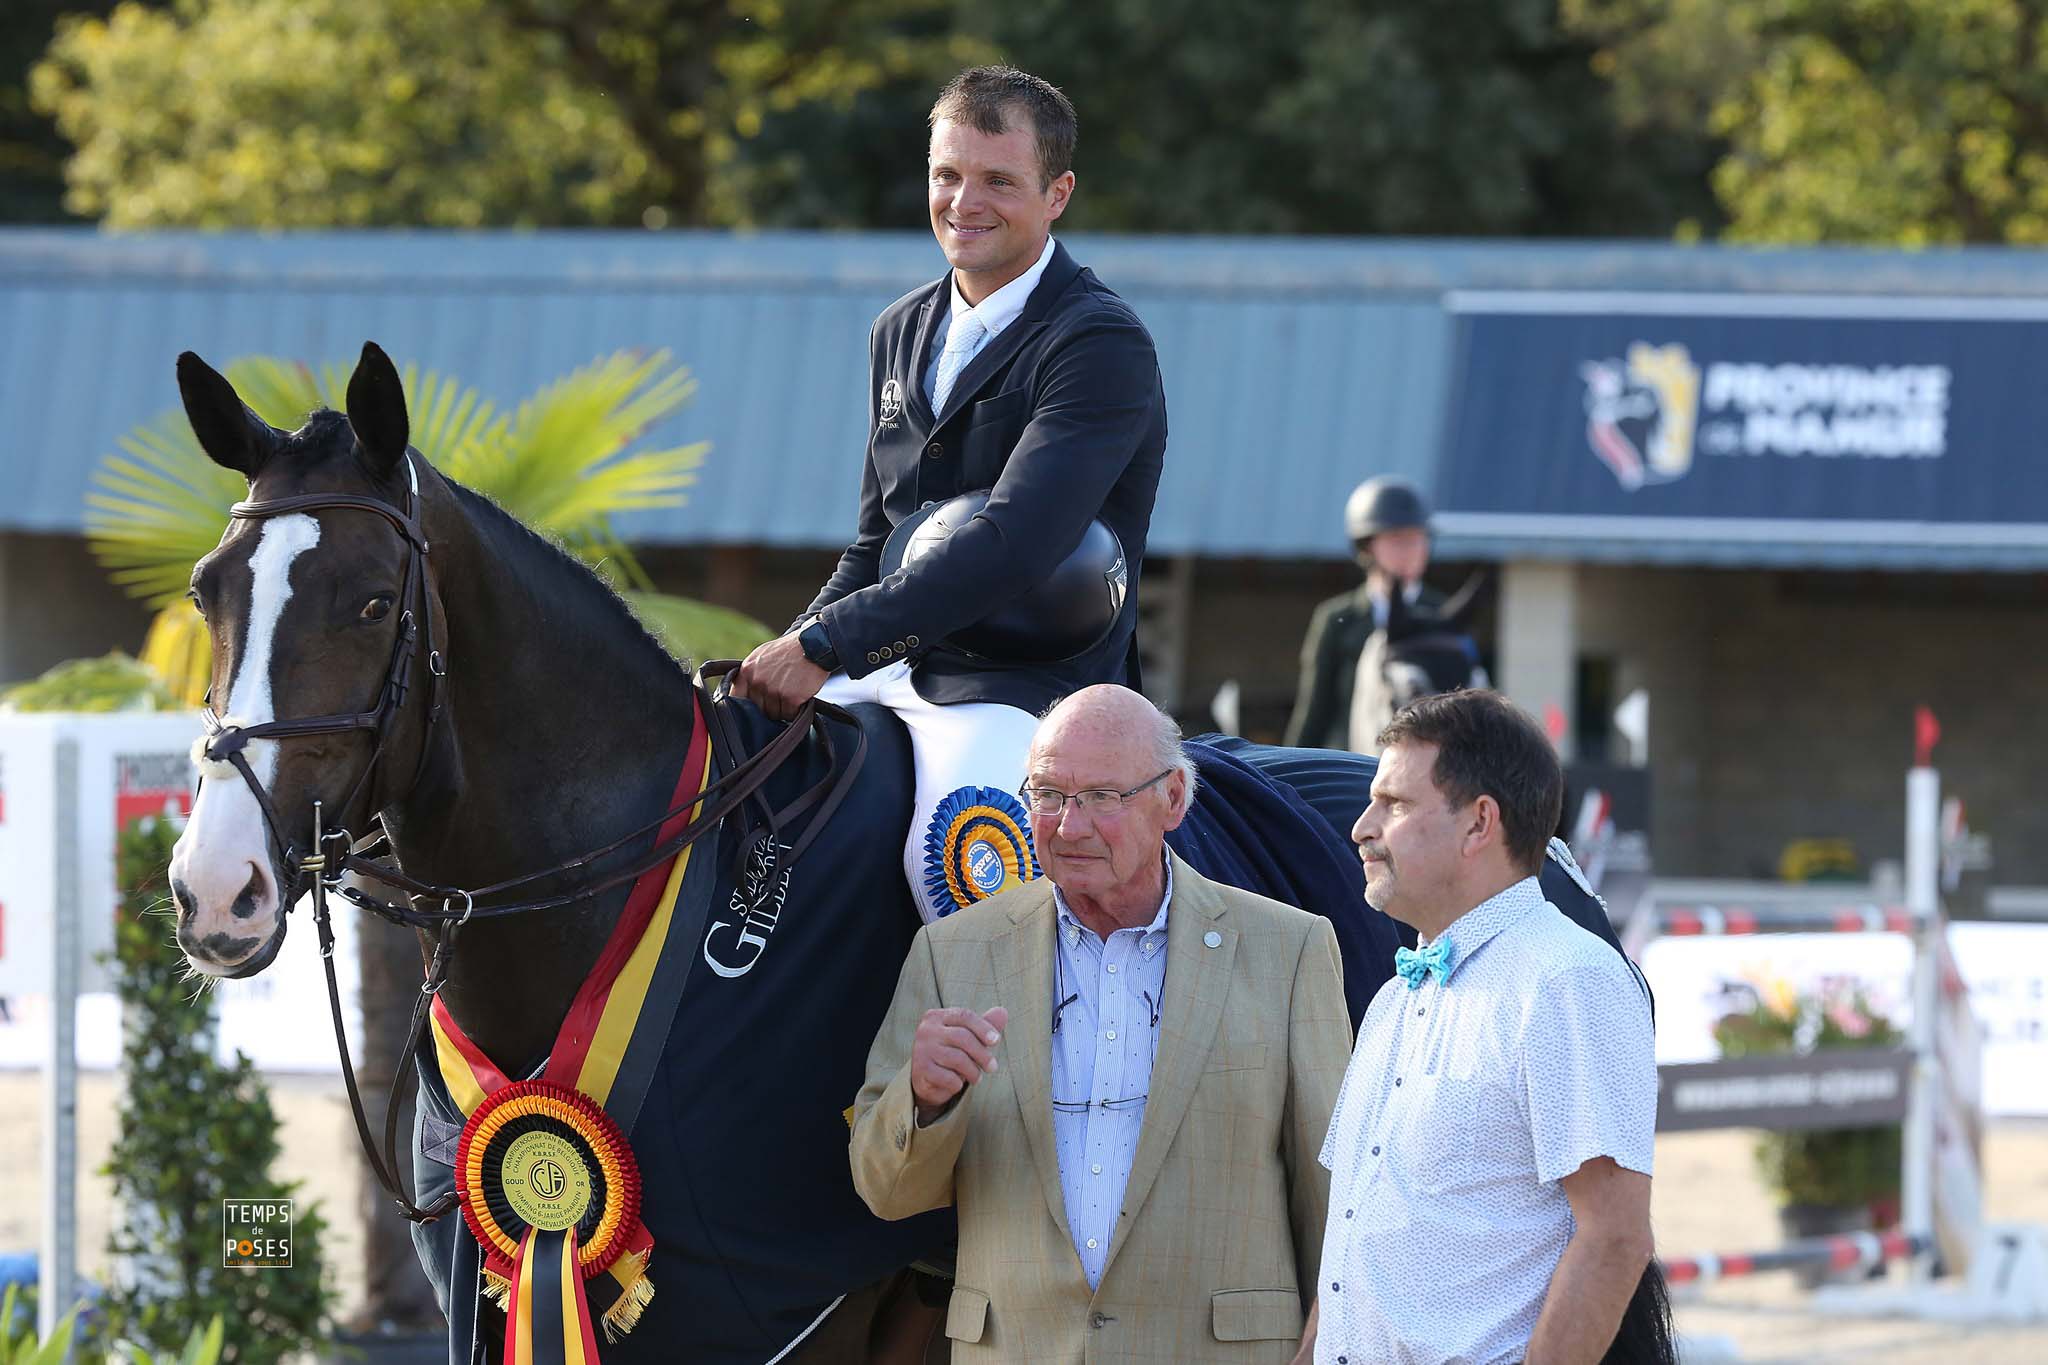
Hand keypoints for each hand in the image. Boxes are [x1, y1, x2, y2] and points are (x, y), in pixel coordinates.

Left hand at [731, 632, 828, 721]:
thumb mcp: (762, 655)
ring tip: (792, 691)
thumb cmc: (789, 650)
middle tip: (780, 694)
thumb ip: (750, 673)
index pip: (736, 697)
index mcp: (747, 670)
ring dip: (783, 708)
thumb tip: (739, 693)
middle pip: (758, 709)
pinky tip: (800, 695)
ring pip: (774, 714)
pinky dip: (796, 709)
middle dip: (768, 706)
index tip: (751, 710)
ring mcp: (773, 690)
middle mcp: (757, 680)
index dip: (744, 706)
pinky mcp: (790, 698)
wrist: (814, 645)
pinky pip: (789, 714)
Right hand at [910, 1005, 1009, 1123]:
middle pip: (962, 1037)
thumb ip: (984, 1026)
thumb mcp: (968, 1038)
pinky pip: (948, 1077)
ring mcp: (921, 1049)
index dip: (983, 1027)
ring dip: (973, 1072)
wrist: (926, 1080)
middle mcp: (926, 1030)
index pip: (964, 1016)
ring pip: (957, 1059)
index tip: (996, 1041)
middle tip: (993, 1068)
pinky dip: (958, 1083)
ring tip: (977, 1078)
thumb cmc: (950, 1053)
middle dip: (982, 1054)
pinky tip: (958, 1084)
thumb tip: (1003, 1012)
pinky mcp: (921, 1070)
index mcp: (937, 1016)